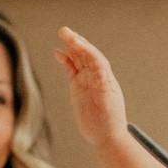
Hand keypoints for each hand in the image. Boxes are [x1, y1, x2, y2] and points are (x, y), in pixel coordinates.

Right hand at [56, 27, 128, 148]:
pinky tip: (59, 53)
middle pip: (86, 54)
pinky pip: (71, 69)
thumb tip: (99, 70)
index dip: (84, 48)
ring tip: (62, 34)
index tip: (74, 41)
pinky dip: (66, 60)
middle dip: (76, 42)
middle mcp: (97, 76)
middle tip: (64, 31)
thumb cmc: (108, 122)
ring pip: (78, 58)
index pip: (95, 58)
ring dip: (71, 46)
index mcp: (105, 78)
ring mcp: (87, 80)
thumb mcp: (106, 104)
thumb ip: (102, 86)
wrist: (106, 136)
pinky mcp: (78, 86)